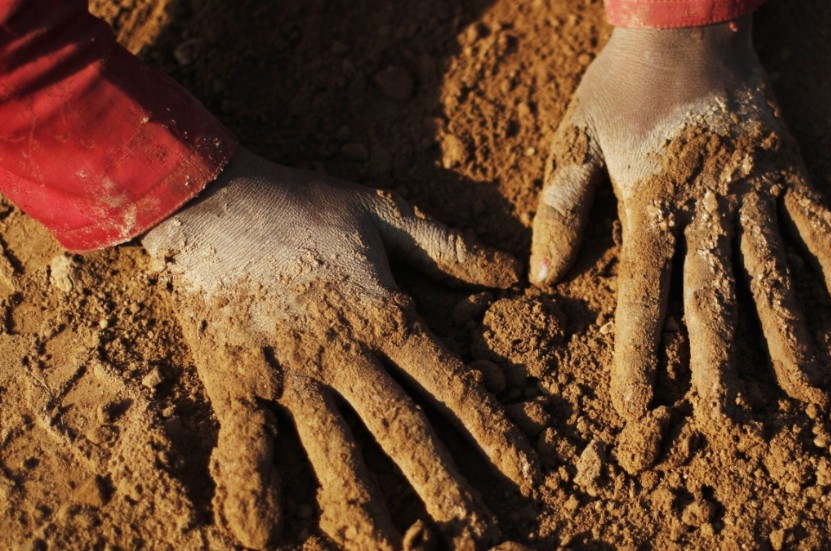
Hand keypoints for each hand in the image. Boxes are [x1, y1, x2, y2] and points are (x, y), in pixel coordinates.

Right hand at [143, 149, 536, 548]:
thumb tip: (513, 271)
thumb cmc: (301, 204)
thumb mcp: (383, 213)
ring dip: (365, 507)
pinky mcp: (237, 380)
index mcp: (386, 317)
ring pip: (336, 451)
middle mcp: (346, 354)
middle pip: (404, 432)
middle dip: (444, 487)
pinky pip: (248, 445)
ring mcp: (291, 372)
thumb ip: (448, 246)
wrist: (211, 199)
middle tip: (478, 537)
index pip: (452, 385)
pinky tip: (265, 539)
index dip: (493, 431)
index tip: (527, 473)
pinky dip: (257, 490)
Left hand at [530, 18, 830, 462]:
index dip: (639, 353)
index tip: (636, 407)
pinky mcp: (788, 166)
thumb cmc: (620, 84)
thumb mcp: (574, 137)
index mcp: (648, 204)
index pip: (642, 294)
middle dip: (721, 364)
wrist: (684, 21)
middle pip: (714, 297)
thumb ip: (561, 206)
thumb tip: (543, 278)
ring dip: (791, 332)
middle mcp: (705, 206)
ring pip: (775, 270)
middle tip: (732, 421)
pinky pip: (819, 220)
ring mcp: (754, 188)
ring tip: (809, 390)